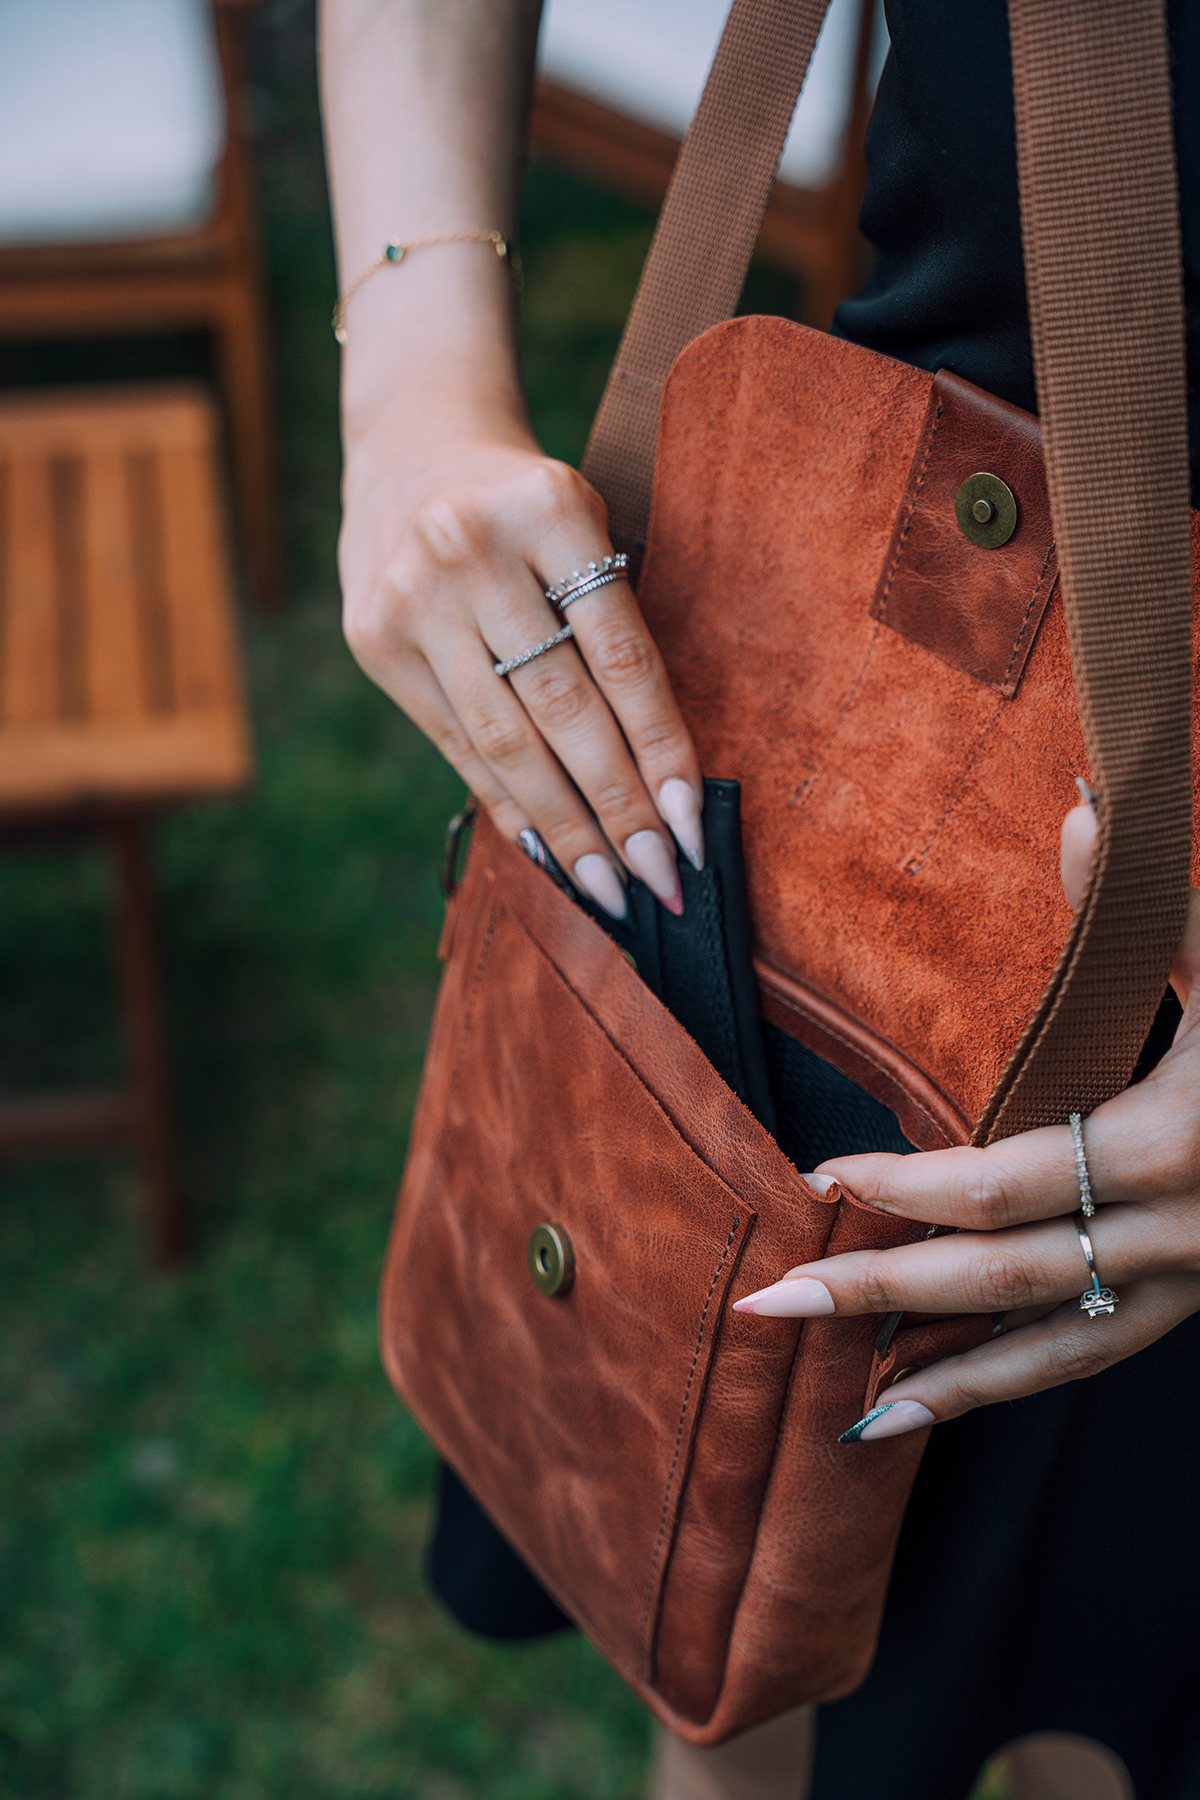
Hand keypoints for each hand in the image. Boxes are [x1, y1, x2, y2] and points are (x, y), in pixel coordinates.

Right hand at [340, 422, 703, 919]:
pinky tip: (547, 851)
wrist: (411, 444)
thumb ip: (612, 625)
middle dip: (617, 807)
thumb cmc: (527, 504)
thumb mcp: (583, 524)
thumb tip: (660, 776)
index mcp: (547, 509)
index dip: (661, 747)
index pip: (621, 654)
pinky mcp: (374, 641)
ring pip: (504, 740)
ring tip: (609, 887)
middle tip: (659, 878)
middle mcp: (469, 550)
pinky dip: (505, 803)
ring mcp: (411, 598)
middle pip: (562, 708)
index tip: (692, 823)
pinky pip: (454, 743)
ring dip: (564, 826)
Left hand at [733, 798, 1199, 1437]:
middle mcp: (1179, 1232)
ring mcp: (1193, 1284)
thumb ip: (1152, 912)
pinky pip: (1093, 1360)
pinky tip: (937, 1398)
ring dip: (944, 1381)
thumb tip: (1077, 809)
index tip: (819, 1178)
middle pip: (1001, 1281)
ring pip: (1049, 1350)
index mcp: (1175, 1143)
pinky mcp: (1197, 1305)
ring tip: (847, 1404)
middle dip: (879, 1295)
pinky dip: (1012, 1384)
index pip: (1004, 1184)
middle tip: (768, 1306)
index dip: (904, 1186)